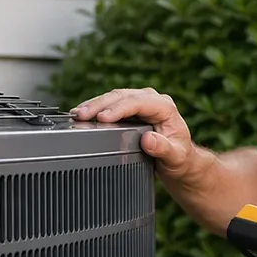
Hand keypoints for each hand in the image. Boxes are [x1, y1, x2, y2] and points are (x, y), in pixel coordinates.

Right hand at [71, 87, 199, 179]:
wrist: (179, 160)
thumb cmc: (180, 157)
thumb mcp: (176, 157)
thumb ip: (164, 149)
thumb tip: (148, 140)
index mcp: (165, 107)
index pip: (139, 102)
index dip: (119, 108)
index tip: (103, 118)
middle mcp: (152, 100)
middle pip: (122, 96)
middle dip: (100, 105)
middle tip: (81, 115)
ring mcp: (140, 103)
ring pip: (113, 97)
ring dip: (94, 105)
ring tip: (77, 114)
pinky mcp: (130, 109)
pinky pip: (111, 104)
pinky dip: (96, 108)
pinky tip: (82, 113)